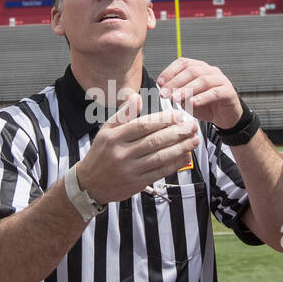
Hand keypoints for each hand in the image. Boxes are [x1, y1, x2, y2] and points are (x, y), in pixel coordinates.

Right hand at [75, 91, 200, 203]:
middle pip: (154, 141)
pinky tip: (185, 157)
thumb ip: (123, 114)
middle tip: (191, 126)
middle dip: (176, 132)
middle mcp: (121, 154)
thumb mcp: (106, 130)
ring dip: (180, 148)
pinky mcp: (136, 184)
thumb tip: (137, 97)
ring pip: (159, 157)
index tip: (178, 115)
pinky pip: (159, 172)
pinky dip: (174, 164)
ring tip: (193, 140)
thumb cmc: (100, 154)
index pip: (142, 126)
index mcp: (114, 138)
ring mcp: (129, 170)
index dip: (163, 120)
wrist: (89, 184)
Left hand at [156, 58, 242, 129]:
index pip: (183, 63)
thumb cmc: (206, 106)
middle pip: (192, 71)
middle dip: (175, 82)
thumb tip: (163, 89)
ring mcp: (220, 80)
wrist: (225, 116)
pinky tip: (193, 103)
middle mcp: (210, 71)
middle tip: (164, 93)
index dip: (170, 71)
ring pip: (203, 80)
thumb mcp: (187, 99)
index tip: (160, 83)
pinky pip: (215, 92)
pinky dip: (203, 97)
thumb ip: (178, 93)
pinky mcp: (228, 92)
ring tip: (176, 99)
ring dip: (187, 90)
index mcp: (199, 68)